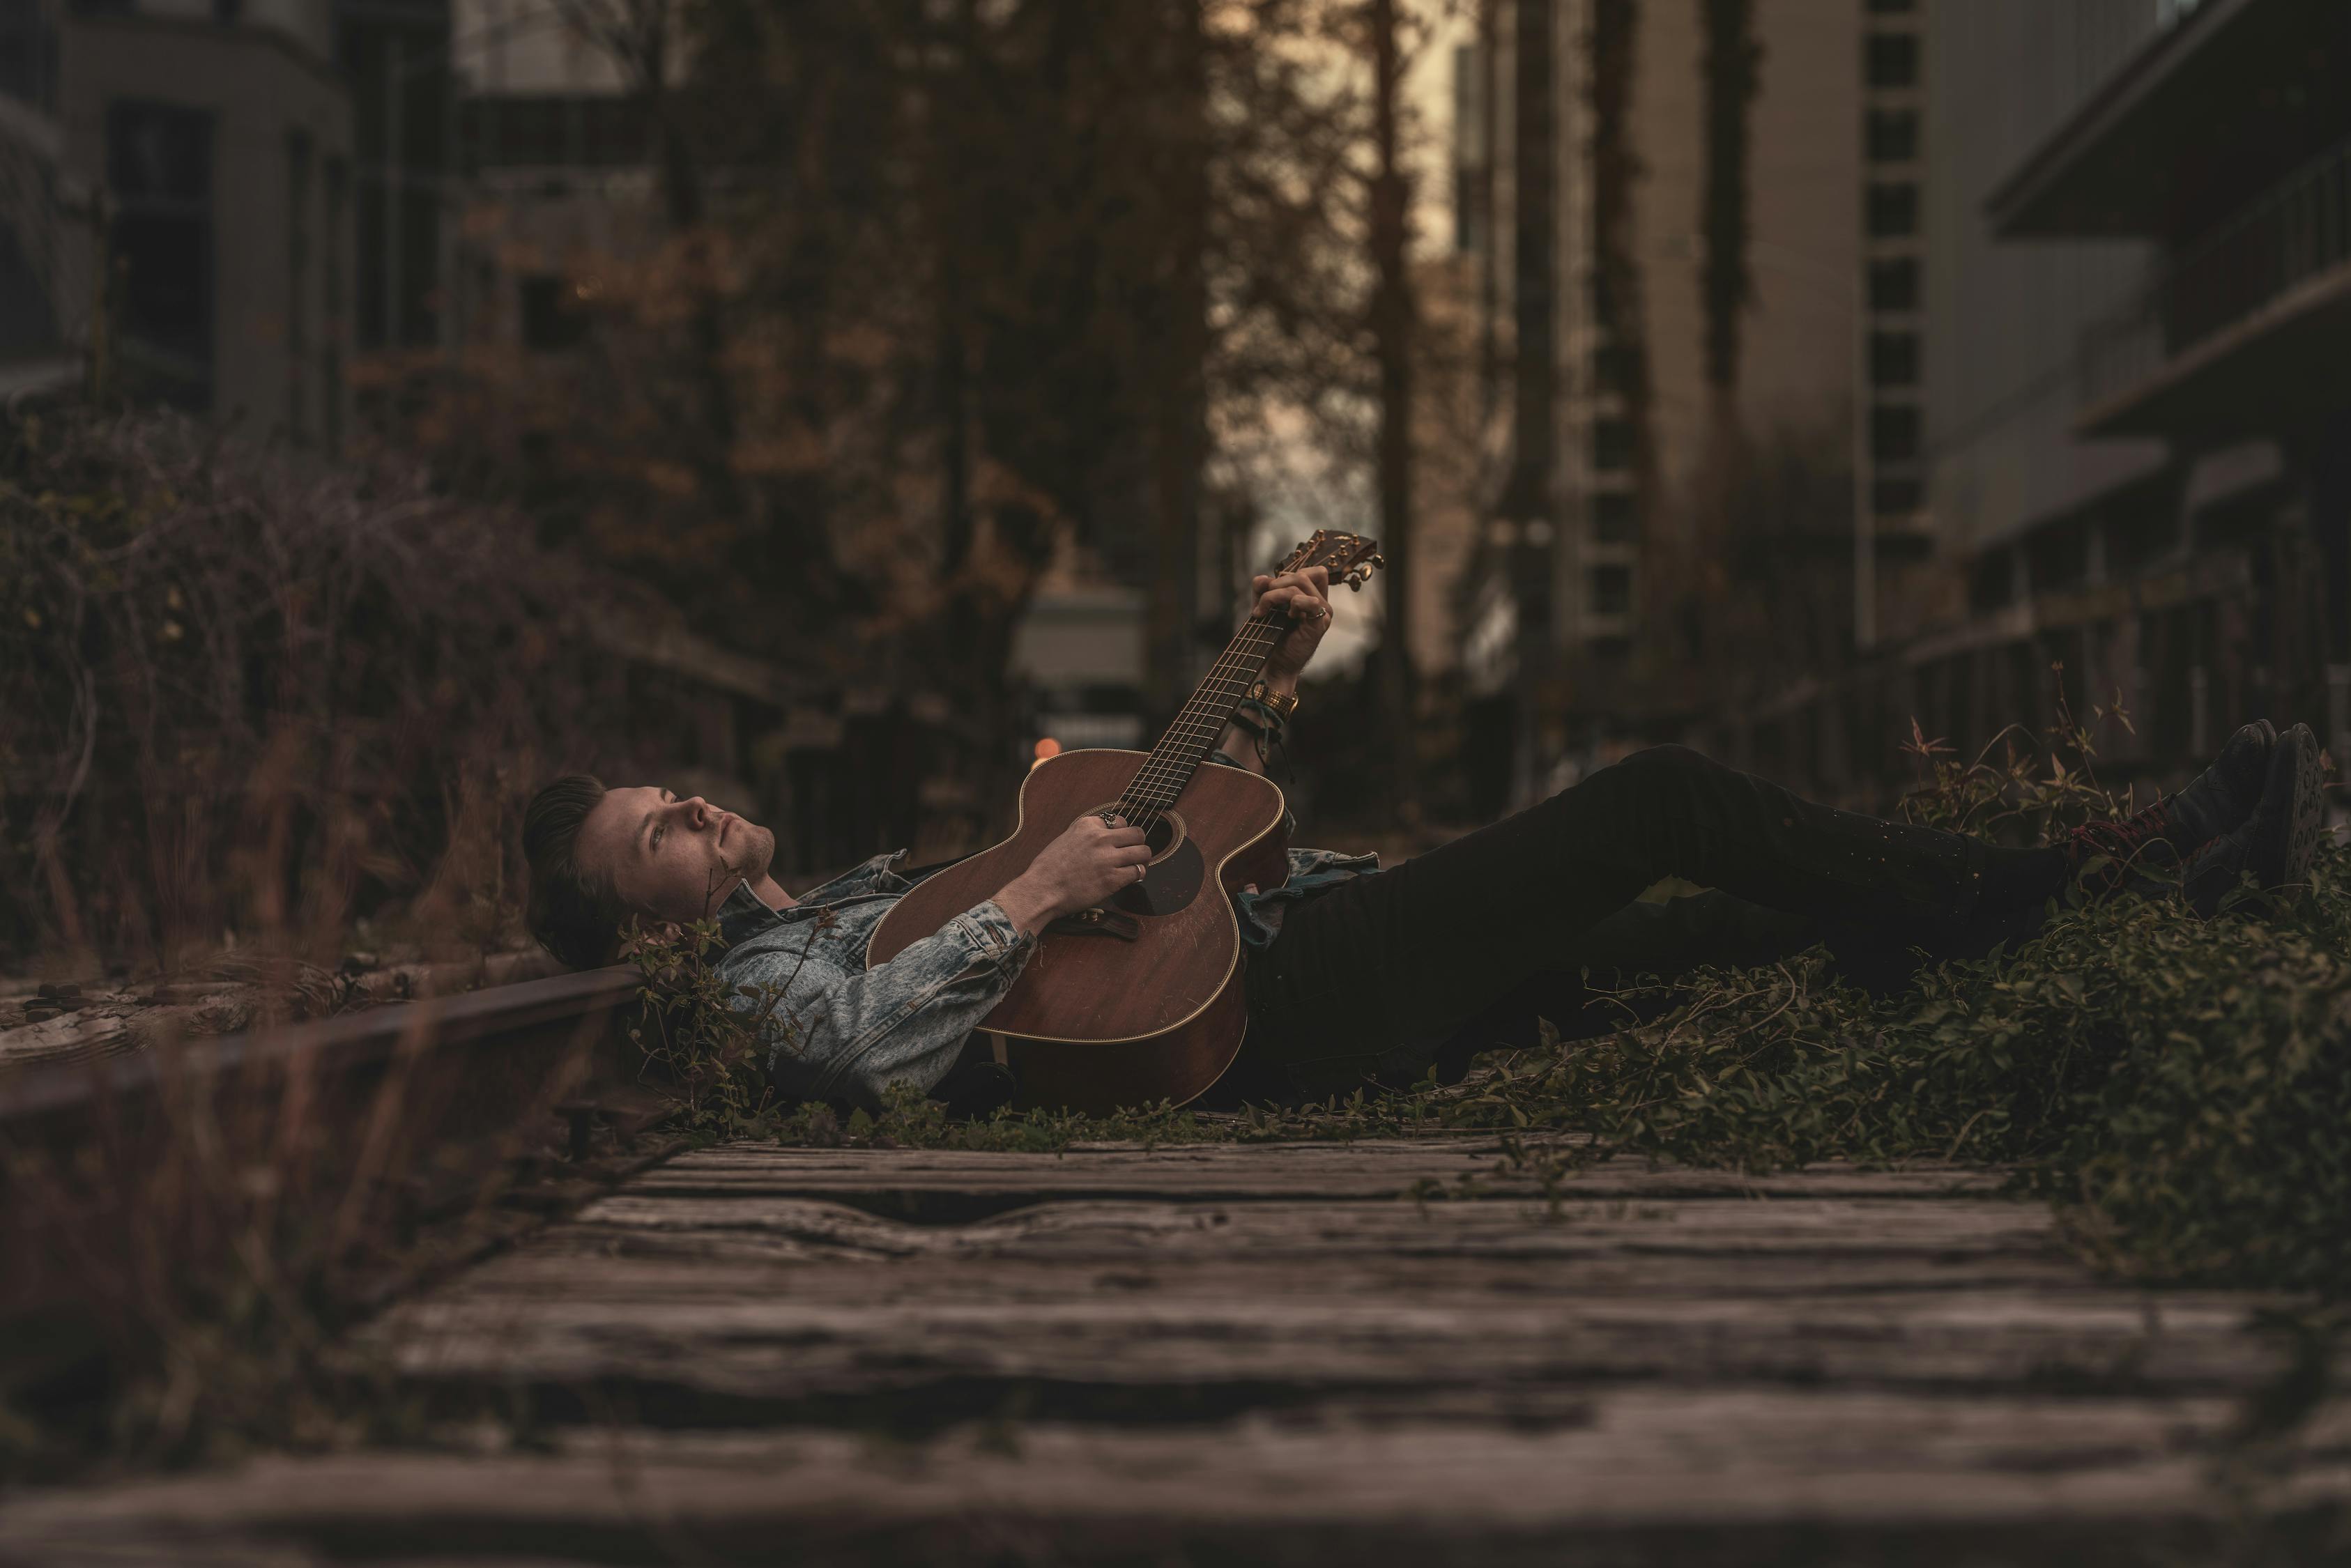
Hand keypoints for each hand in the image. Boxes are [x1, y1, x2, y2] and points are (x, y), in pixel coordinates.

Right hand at [993, 812, 1152, 931]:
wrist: (1041, 890)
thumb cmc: (1048, 868)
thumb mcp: (1066, 838)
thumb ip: (1086, 835)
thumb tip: (1105, 837)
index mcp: (1087, 825)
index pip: (1120, 820)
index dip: (1122, 833)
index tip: (1119, 842)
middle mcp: (1100, 838)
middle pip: (1137, 833)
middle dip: (1138, 844)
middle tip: (1134, 853)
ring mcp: (1108, 858)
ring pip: (1143, 852)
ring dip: (1142, 860)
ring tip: (1136, 866)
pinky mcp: (1113, 879)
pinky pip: (1138, 872)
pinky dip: (1138, 875)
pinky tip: (1131, 878)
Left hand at [1252, 564, 1332, 686]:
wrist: (1274, 665)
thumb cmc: (1271, 638)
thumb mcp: (1264, 608)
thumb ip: (1262, 591)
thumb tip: (1261, 578)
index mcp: (1313, 598)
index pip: (1314, 572)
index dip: (1291, 574)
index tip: (1273, 590)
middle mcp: (1322, 604)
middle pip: (1302, 574)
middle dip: (1276, 584)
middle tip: (1263, 602)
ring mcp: (1323, 614)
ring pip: (1301, 583)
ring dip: (1275, 594)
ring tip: (1263, 611)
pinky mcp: (1319, 624)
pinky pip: (1310, 601)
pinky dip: (1292, 603)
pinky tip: (1286, 616)